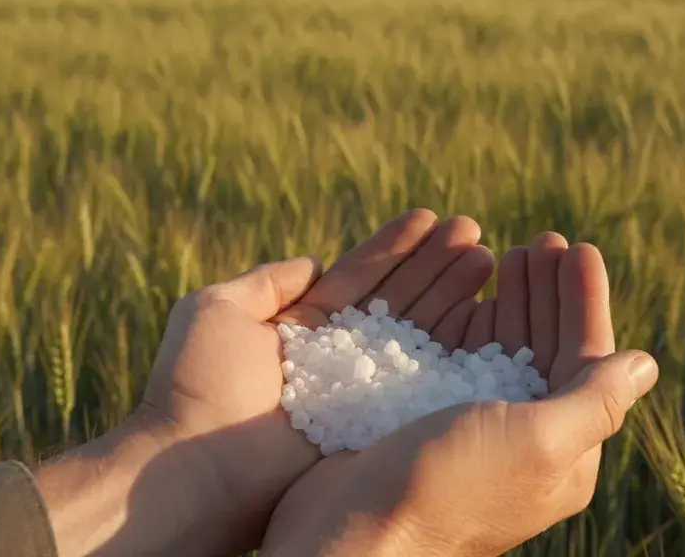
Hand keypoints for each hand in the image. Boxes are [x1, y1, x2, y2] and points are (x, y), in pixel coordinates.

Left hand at [34, 209, 496, 556]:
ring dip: (451, 293)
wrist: (196, 466)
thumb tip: (314, 262)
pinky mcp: (375, 426)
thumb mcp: (218, 309)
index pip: (360, 278)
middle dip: (435, 266)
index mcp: (302, 329)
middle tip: (474, 231)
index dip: (396, 247)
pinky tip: (483, 311)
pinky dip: (453, 345)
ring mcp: (359, 394)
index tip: (431, 217)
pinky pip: (421, 380)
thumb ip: (269, 282)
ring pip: (416, 333)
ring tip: (488, 255)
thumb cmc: (197, 384)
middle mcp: (337, 360)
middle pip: (397, 300)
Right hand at [260, 234, 659, 556]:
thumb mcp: (539, 441)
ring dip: (507, 299)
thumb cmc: (452, 488)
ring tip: (506, 252)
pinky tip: (460, 291)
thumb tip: (648, 363)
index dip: (585, 302)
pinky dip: (460, 317)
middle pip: (543, 350)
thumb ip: (596, 400)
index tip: (579, 248)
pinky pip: (453, 357)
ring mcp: (468, 433)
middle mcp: (520, 443)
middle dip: (546, 292)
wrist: (352, 533)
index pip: (586, 362)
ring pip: (498, 349)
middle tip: (540, 239)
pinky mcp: (421, 421)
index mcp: (562, 454)